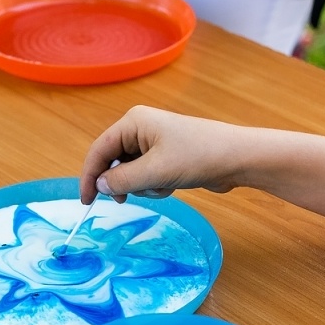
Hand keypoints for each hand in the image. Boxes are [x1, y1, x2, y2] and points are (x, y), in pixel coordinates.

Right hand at [80, 106, 251, 203]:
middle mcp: (140, 128)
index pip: (99, 150)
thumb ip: (122, 181)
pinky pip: (147, 176)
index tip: (86, 201)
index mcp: (133, 122)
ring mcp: (154, 142)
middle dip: (123, 183)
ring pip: (130, 173)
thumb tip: (99, 186)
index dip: (89, 176)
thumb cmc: (197, 157)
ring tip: (162, 187)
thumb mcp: (154, 172)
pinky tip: (172, 186)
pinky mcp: (166, 156)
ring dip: (142, 186)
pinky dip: (154, 186)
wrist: (238, 158)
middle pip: (113, 162)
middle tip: (126, 200)